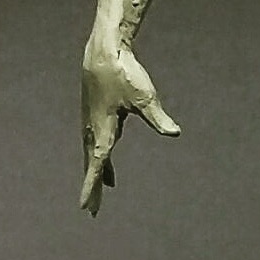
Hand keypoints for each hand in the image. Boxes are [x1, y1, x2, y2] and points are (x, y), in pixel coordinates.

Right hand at [80, 37, 179, 214]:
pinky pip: (94, 140)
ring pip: (91, 152)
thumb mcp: (144, 97)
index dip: (91, 187)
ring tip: (104, 187)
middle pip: (91, 163)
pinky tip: (106, 157)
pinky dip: (98, 155)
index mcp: (102, 129)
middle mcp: (92, 128)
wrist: (104, 50)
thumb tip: (174, 133)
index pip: (95, 165)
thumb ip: (158, 117)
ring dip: (95, 171)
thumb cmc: (123, 73)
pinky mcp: (94, 113)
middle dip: (93, 186)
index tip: (85, 207)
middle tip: (92, 210)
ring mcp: (91, 120)